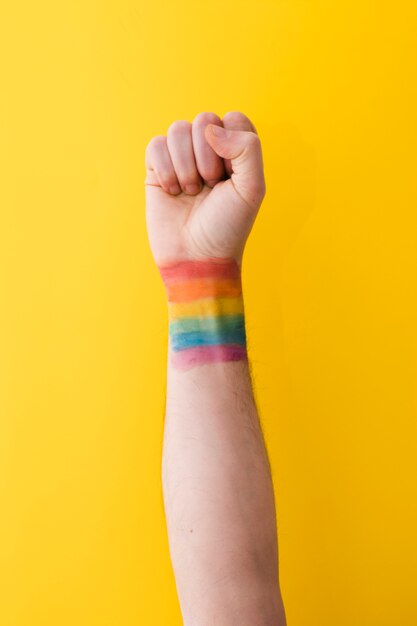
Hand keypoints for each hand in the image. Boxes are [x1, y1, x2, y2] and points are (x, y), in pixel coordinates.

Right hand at [145, 111, 265, 266]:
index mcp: (236, 152)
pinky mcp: (157, 169)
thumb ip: (248, 148)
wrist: (195, 257)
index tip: (230, 176)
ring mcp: (182, 158)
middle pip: (204, 120)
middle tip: (210, 187)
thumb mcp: (252, 188)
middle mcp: (209, 150)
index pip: (234, 119)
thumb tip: (210, 128)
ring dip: (185, 165)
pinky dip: (165, 169)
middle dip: (206, 157)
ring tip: (191, 192)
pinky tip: (173, 192)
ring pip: (177, 129)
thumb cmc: (227, 226)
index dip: (231, 144)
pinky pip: (155, 145)